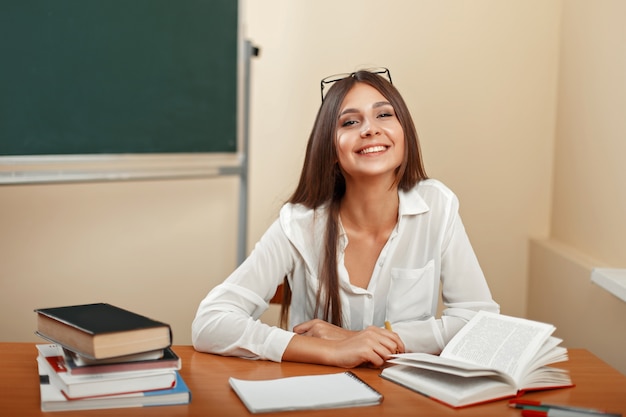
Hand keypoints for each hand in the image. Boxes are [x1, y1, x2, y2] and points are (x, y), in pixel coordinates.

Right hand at [285, 320, 404, 367]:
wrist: (335, 351)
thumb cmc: (350, 348)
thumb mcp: (366, 340)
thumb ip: (379, 341)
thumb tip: (394, 350)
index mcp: (373, 330)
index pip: (394, 336)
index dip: (400, 346)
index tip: (400, 353)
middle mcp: (372, 334)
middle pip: (393, 346)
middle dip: (391, 355)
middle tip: (385, 359)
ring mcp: (368, 342)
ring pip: (387, 354)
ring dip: (382, 360)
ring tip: (374, 360)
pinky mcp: (365, 351)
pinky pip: (379, 361)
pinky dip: (375, 365)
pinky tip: (368, 362)